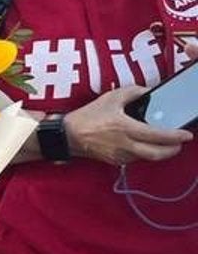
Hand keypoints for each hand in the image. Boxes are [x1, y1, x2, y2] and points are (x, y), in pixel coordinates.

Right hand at [62, 84, 193, 165]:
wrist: (68, 135)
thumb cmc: (88, 116)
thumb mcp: (111, 98)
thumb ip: (133, 92)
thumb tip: (149, 92)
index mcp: (126, 128)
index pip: (158, 135)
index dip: (175, 137)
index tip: (187, 135)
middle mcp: (126, 145)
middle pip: (158, 154)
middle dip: (173, 150)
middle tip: (180, 144)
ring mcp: (121, 156)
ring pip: (147, 158)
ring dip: (159, 152)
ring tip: (164, 144)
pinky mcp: (116, 161)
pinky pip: (135, 158)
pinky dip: (144, 153)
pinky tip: (144, 145)